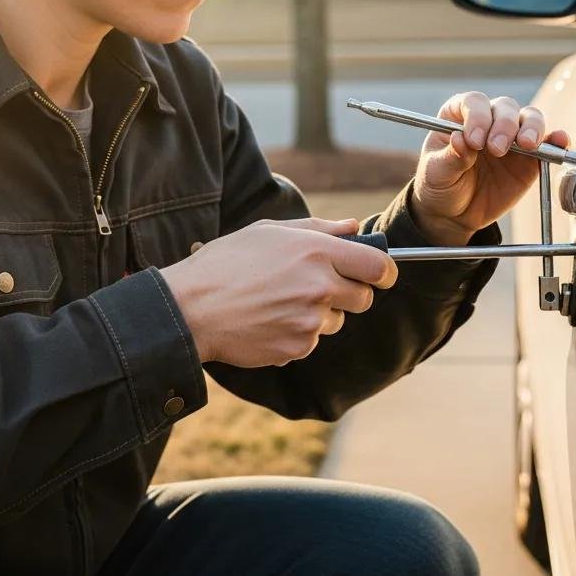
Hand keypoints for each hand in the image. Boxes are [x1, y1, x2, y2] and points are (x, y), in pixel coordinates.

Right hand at [159, 217, 397, 366]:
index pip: (379, 267)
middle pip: (364, 298)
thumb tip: (353, 228)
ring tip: (281, 301)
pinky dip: (297, 333)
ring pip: (336, 321)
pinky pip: (312, 341)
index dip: (385, 272)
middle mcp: (320, 287)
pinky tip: (269, 320)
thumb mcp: (270, 231)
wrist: (191, 308)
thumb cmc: (226, 263)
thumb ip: (319, 229)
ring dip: (320, 314)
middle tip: (321, 287)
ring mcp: (310, 321)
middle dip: (351, 294)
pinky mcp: (297, 348)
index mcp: (317, 252)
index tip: (380, 275)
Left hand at [411, 92, 569, 244]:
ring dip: (531, 128)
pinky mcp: (531, 158)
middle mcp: (489, 120)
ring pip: (529, 118)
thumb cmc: (440, 185)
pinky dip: (556, 140)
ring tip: (527, 146)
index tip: (474, 140)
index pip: (474, 102)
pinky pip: (548, 143)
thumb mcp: (436, 174)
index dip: (477, 116)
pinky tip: (559, 142)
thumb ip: (450, 157)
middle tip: (497, 149)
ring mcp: (512, 137)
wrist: (455, 213)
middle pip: (505, 108)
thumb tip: (460, 140)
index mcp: (460, 115)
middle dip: (504, 126)